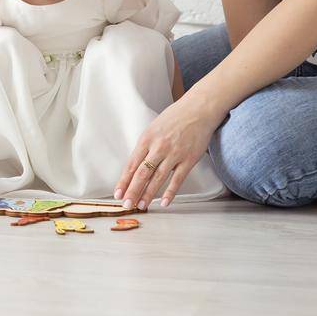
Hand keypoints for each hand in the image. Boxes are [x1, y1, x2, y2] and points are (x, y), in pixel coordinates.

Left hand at [115, 96, 224, 210]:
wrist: (198, 109)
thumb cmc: (174, 118)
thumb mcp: (153, 128)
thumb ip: (145, 147)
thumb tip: (135, 167)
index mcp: (147, 139)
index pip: (132, 164)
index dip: (124, 181)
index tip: (118, 194)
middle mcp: (158, 147)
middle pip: (142, 174)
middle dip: (132, 191)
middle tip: (126, 205)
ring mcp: (174, 154)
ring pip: (158, 179)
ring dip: (148, 194)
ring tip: (141, 206)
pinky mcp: (189, 159)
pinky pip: (177, 179)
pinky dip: (170, 192)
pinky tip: (164, 202)